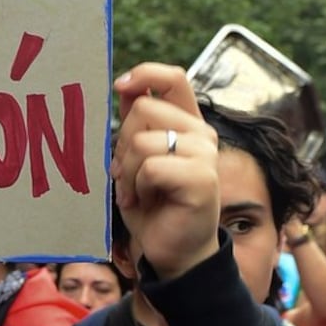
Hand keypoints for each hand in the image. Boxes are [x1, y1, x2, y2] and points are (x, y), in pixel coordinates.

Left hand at [112, 63, 219, 280]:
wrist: (171, 251)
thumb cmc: (151, 207)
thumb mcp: (136, 161)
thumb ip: (137, 126)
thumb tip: (124, 86)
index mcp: (186, 125)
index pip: (173, 78)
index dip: (145, 73)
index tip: (120, 85)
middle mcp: (201, 134)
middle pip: (143, 109)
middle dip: (121, 144)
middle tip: (126, 176)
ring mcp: (205, 155)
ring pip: (142, 141)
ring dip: (126, 172)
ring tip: (135, 193)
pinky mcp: (202, 179)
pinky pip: (150, 167)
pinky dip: (136, 188)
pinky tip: (143, 202)